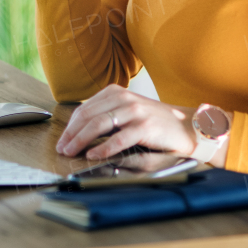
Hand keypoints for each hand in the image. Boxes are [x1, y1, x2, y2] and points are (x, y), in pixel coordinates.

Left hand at [56, 84, 196, 161]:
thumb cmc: (154, 122)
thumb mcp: (128, 112)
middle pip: (88, 116)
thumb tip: (80, 132)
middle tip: (62, 149)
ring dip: (81, 140)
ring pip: (99, 124)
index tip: (62, 140)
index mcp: (116, 92)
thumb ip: (107, 115)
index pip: (84, 108)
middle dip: (71, 134)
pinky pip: (119, 138)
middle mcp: (124, 98)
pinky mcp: (145, 126)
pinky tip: (94, 155)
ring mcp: (135, 111)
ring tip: (72, 152)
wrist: (185, 126)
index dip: (70, 126)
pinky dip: (103, 148)